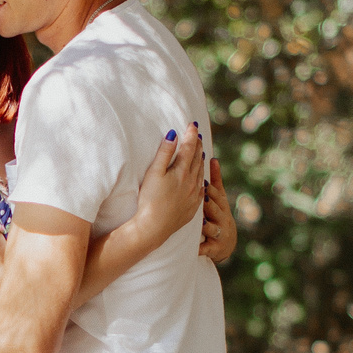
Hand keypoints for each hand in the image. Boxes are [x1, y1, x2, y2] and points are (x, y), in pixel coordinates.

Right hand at [132, 123, 207, 245]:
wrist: (154, 228)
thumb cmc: (150, 200)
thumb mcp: (154, 173)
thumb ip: (164, 153)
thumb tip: (173, 135)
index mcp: (181, 172)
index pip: (189, 148)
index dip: (191, 135)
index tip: (193, 124)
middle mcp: (191, 182)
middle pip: (197, 159)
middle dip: (197, 145)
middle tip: (197, 135)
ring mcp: (193, 196)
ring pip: (201, 173)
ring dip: (201, 161)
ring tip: (201, 153)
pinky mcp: (193, 208)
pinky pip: (202, 189)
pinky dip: (202, 180)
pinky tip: (201, 179)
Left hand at [201, 160, 235, 262]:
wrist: (225, 243)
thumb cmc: (218, 215)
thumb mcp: (219, 198)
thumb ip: (215, 180)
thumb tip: (213, 158)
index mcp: (220, 204)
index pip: (216, 194)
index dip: (210, 188)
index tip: (202, 181)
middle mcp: (222, 217)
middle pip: (215, 209)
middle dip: (210, 204)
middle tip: (202, 198)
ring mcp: (219, 232)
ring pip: (212, 228)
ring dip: (208, 225)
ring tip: (202, 223)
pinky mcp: (214, 248)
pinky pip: (207, 248)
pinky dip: (202, 248)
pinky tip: (195, 248)